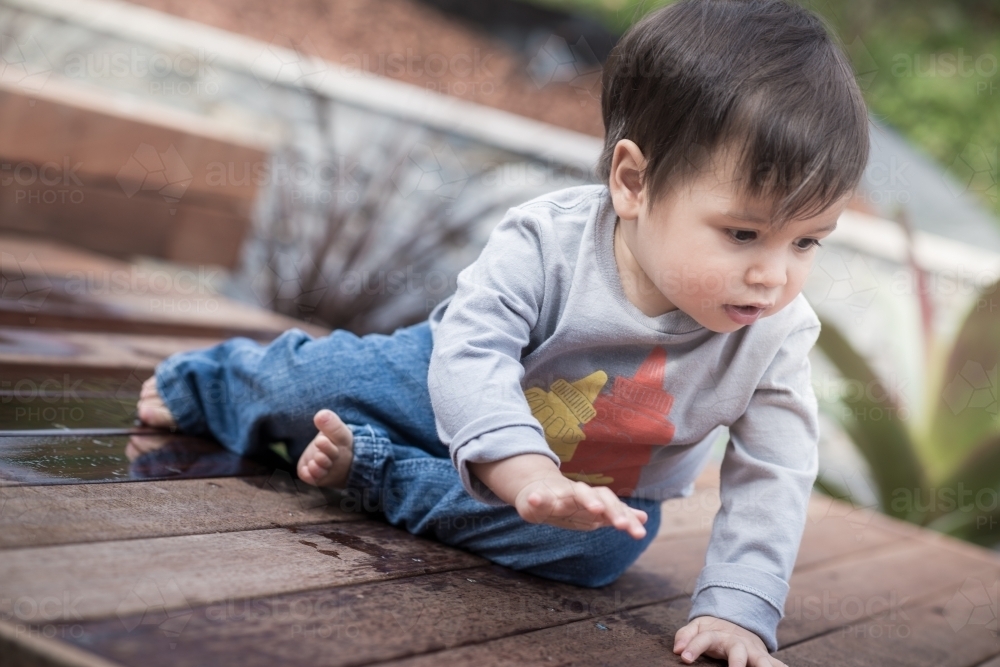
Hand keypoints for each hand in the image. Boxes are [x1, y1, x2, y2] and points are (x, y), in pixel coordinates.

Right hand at [513, 473, 647, 538]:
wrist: (537, 490)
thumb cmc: (569, 504)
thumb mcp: (594, 512)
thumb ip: (617, 514)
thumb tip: (644, 517)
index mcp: (592, 500)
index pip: (613, 504)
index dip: (626, 516)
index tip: (640, 533)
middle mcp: (578, 494)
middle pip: (599, 496)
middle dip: (612, 510)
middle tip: (623, 525)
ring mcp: (558, 495)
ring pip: (574, 493)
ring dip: (586, 499)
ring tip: (597, 510)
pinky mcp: (536, 499)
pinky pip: (536, 498)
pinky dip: (536, 499)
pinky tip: (534, 500)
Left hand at [674, 616, 785, 666]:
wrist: (737, 623)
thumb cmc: (713, 631)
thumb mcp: (697, 628)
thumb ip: (685, 635)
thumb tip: (676, 649)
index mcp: (718, 635)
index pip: (704, 638)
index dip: (693, 646)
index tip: (683, 657)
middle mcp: (738, 643)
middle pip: (737, 651)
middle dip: (737, 662)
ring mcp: (753, 652)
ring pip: (762, 660)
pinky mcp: (765, 659)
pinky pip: (778, 665)